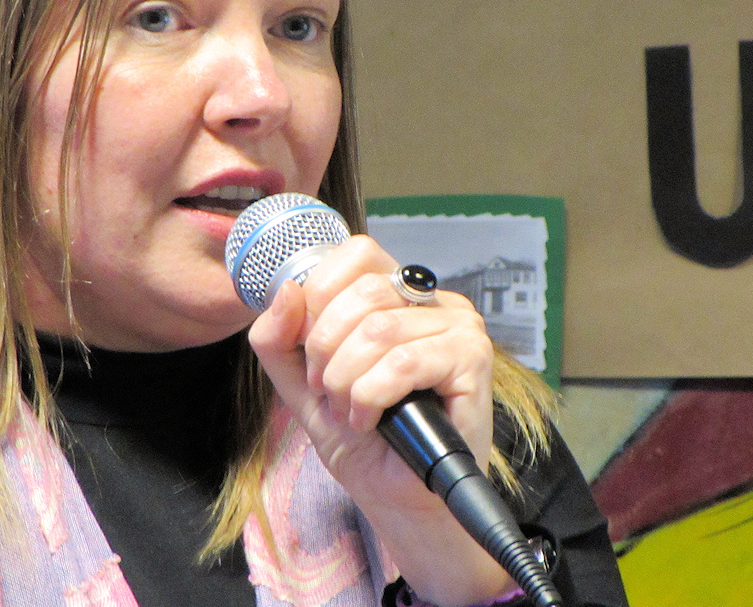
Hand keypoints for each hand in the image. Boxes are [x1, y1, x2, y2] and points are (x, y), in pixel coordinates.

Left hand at [248, 234, 513, 606]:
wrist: (398, 498)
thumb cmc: (364, 439)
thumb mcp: (303, 385)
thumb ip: (280, 339)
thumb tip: (287, 290)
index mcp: (397, 294)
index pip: (356, 254)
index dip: (321, 300)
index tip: (314, 352)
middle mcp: (434, 300)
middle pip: (363, 292)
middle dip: (327, 350)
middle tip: (329, 391)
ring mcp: (459, 325)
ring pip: (379, 330)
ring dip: (347, 382)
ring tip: (352, 411)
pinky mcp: (472, 358)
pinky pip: (404, 362)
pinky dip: (371, 397)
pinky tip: (372, 420)